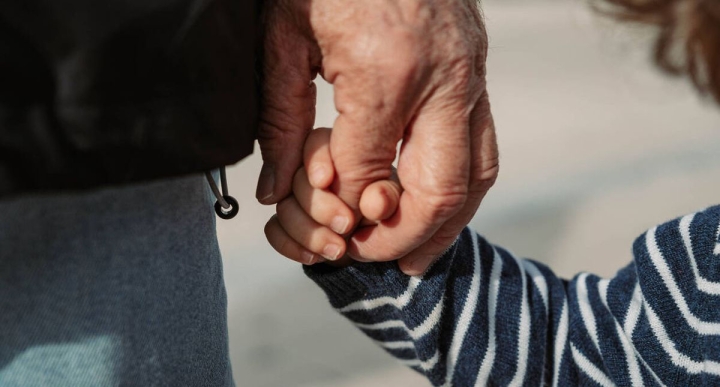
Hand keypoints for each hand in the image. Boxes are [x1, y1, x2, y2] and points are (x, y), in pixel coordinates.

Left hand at [257, 0, 497, 274]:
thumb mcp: (284, 33)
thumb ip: (281, 117)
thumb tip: (275, 188)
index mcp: (387, 69)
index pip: (367, 171)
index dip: (344, 208)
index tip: (326, 224)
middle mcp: (443, 77)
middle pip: (440, 188)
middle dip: (405, 235)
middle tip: (375, 258)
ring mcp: (471, 70)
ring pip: (477, 173)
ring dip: (449, 224)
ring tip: (417, 254)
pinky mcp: (479, 65)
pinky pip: (485, 142)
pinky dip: (465, 187)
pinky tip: (440, 206)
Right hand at [264, 128, 401, 265]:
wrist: (383, 246)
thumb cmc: (394, 216)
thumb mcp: (396, 202)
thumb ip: (387, 196)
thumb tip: (374, 205)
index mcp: (341, 150)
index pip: (315, 141)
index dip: (316, 159)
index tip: (323, 180)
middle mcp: (315, 170)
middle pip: (296, 176)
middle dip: (319, 206)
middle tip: (346, 225)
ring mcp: (299, 197)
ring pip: (283, 204)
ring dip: (307, 231)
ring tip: (337, 248)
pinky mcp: (288, 224)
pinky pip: (273, 229)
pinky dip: (289, 244)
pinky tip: (312, 256)